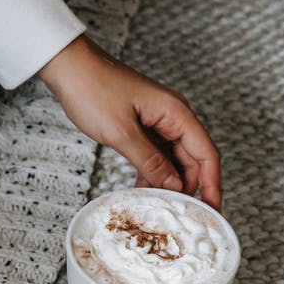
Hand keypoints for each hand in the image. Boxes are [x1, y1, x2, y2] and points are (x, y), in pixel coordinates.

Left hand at [37, 35, 221, 208]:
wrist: (69, 67)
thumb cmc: (93, 89)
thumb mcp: (121, 133)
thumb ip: (150, 161)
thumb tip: (173, 185)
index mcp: (176, 113)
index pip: (206, 154)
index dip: (213, 184)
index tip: (214, 211)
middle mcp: (173, 116)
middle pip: (193, 159)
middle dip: (188, 187)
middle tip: (179, 215)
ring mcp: (159, 120)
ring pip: (174, 158)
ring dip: (168, 182)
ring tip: (158, 205)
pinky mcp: (144, 125)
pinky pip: (157, 153)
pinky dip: (153, 172)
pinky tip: (142, 188)